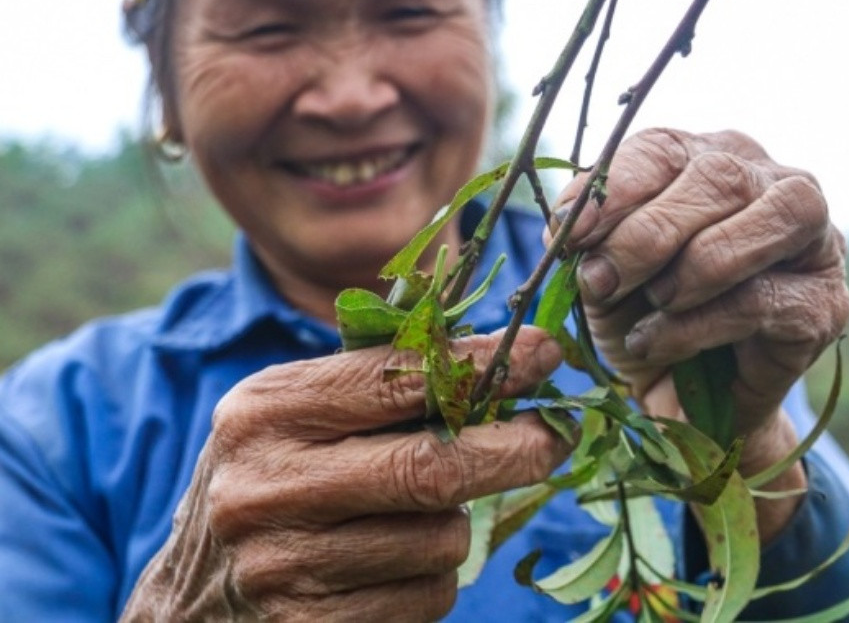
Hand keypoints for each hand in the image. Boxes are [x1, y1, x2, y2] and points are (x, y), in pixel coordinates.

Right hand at [121, 328, 567, 621]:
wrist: (192, 600)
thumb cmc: (269, 480)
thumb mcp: (294, 412)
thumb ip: (378, 376)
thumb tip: (499, 353)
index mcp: (265, 412)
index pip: (395, 379)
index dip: (483, 366)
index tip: (545, 353)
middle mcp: (267, 487)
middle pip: (430, 469)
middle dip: (512, 450)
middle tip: (553, 435)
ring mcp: (286, 567)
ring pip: (441, 540)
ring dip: (455, 524)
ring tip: (417, 515)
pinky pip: (427, 598)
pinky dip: (433, 577)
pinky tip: (396, 564)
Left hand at [548, 129, 848, 538]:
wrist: (681, 399)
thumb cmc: (643, 315)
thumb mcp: (601, 271)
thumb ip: (589, 237)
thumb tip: (569, 221)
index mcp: (709, 158)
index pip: (666, 148)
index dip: (616, 189)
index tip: (571, 233)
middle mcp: (772, 182)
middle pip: (719, 176)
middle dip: (648, 234)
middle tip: (601, 282)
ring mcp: (814, 239)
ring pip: (770, 216)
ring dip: (692, 268)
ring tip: (650, 305)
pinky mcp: (826, 302)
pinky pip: (763, 299)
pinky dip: (696, 325)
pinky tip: (658, 342)